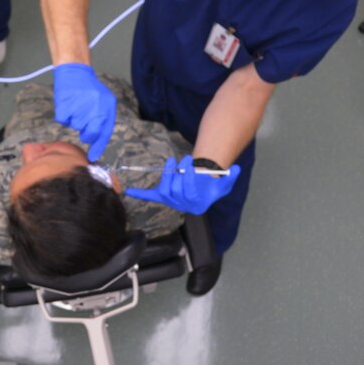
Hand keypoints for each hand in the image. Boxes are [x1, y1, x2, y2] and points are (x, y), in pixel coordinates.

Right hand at [52, 63, 115, 161]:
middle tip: (83, 124)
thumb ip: (103, 120)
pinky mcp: (65, 106)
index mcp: (107, 108)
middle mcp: (95, 109)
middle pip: (89, 134)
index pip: (104, 133)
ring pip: (75, 127)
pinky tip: (68, 104)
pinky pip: (63, 120)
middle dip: (86, 134)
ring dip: (74, 120)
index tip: (93, 157)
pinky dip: (64, 115)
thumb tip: (96, 143)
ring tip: (76, 106)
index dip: (98, 147)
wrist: (75, 72)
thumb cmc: (90, 90)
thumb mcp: (104, 101)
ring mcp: (79, 108)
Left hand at [125, 155, 240, 214]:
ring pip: (165, 189)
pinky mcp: (163, 196)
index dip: (188, 176)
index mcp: (196, 203)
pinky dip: (140, 194)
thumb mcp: (225, 184)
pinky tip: (129, 191)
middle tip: (185, 159)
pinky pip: (151, 196)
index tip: (189, 161)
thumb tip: (235, 169)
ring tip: (172, 162)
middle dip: (178, 173)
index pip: (188, 190)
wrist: (203, 192)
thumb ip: (231, 177)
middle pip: (175, 190)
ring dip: (168, 174)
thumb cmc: (212, 188)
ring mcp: (171, 201)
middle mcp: (182, 205)